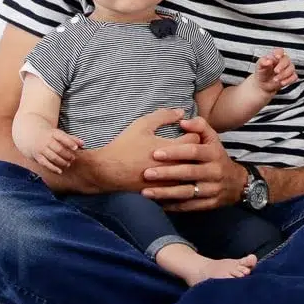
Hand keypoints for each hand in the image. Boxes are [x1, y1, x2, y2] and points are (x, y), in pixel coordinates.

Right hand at [34, 130, 83, 174]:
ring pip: (52, 157)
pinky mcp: (37, 156)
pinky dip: (53, 168)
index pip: (62, 137)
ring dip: (61, 162)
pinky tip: (59, 171)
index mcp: (53, 133)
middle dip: (67, 154)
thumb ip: (71, 139)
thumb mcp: (59, 134)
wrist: (31, 135)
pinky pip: (45, 163)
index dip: (69, 143)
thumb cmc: (50, 136)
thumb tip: (83, 144)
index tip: (76, 148)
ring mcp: (41, 149)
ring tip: (68, 164)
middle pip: (58, 149)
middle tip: (73, 158)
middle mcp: (46, 141)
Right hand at [80, 108, 199, 190]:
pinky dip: (180, 177)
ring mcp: (169, 180)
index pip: (196, 139)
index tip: (185, 132)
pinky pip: (180, 185)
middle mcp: (174, 165)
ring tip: (181, 158)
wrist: (106, 171)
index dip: (193, 133)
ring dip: (189, 164)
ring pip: (190, 173)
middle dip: (194, 149)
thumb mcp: (142, 125)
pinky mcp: (163, 191)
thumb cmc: (124, 146)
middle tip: (186, 145)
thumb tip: (181, 111)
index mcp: (171, 147)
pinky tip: (173, 171)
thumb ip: (163, 116)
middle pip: (196, 157)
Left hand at [142, 117, 244, 210]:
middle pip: (189, 172)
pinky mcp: (209, 204)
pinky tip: (157, 204)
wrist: (236, 183)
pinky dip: (173, 205)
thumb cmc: (217, 157)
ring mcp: (212, 189)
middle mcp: (215, 171)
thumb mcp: (213, 140)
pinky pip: (189, 206)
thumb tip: (182, 121)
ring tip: (146, 192)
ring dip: (166, 193)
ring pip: (187, 192)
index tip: (155, 153)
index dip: (175, 152)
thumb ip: (199, 127)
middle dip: (167, 173)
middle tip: (146, 173)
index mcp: (214, 154)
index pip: (194, 151)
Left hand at [249, 48, 297, 93]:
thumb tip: (268, 61)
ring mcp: (287, 69)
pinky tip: (282, 82)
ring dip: (283, 75)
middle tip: (276, 71)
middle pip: (287, 60)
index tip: (277, 57)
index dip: (279, 53)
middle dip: (281, 66)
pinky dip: (288, 80)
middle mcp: (282, 61)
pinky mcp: (290, 76)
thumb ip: (262, 62)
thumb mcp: (259, 66)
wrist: (263, 84)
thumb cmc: (262, 73)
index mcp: (275, 57)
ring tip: (275, 79)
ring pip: (291, 68)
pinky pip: (294, 77)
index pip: (280, 51)